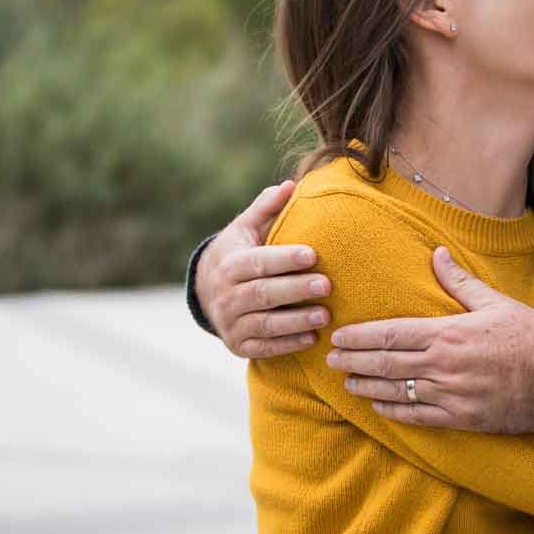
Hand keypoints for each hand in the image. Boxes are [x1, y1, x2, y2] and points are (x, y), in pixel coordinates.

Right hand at [195, 179, 332, 357]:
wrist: (207, 292)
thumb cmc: (238, 254)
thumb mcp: (245, 229)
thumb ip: (266, 208)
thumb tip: (290, 185)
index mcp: (230, 265)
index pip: (258, 262)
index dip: (284, 259)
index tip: (312, 254)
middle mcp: (226, 296)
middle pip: (262, 293)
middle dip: (295, 290)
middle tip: (327, 285)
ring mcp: (230, 323)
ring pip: (264, 324)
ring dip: (295, 321)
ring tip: (325, 315)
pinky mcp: (238, 345)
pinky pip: (264, 348)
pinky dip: (287, 345)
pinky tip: (312, 339)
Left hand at [325, 247, 533, 432]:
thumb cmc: (529, 335)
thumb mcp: (494, 302)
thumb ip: (459, 282)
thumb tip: (436, 254)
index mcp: (448, 334)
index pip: (391, 334)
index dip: (360, 337)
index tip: (339, 337)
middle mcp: (443, 366)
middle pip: (386, 364)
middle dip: (355, 362)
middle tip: (331, 360)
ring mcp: (450, 395)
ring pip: (397, 391)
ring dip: (368, 387)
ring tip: (348, 383)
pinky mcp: (461, 418)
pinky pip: (418, 416)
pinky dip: (394, 411)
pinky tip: (379, 407)